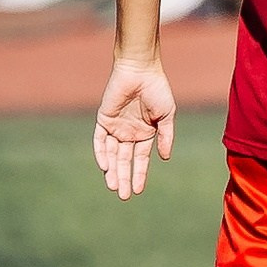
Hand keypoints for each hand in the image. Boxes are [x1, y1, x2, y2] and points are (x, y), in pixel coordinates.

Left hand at [95, 57, 175, 199]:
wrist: (140, 70)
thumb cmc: (157, 90)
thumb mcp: (166, 116)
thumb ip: (165, 137)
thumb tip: (164, 158)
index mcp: (145, 134)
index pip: (140, 160)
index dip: (139, 175)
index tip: (137, 190)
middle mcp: (128, 133)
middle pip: (124, 161)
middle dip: (124, 178)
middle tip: (123, 196)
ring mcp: (115, 127)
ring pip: (112, 154)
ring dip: (112, 170)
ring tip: (113, 186)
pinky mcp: (103, 119)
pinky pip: (100, 140)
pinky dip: (101, 153)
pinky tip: (105, 166)